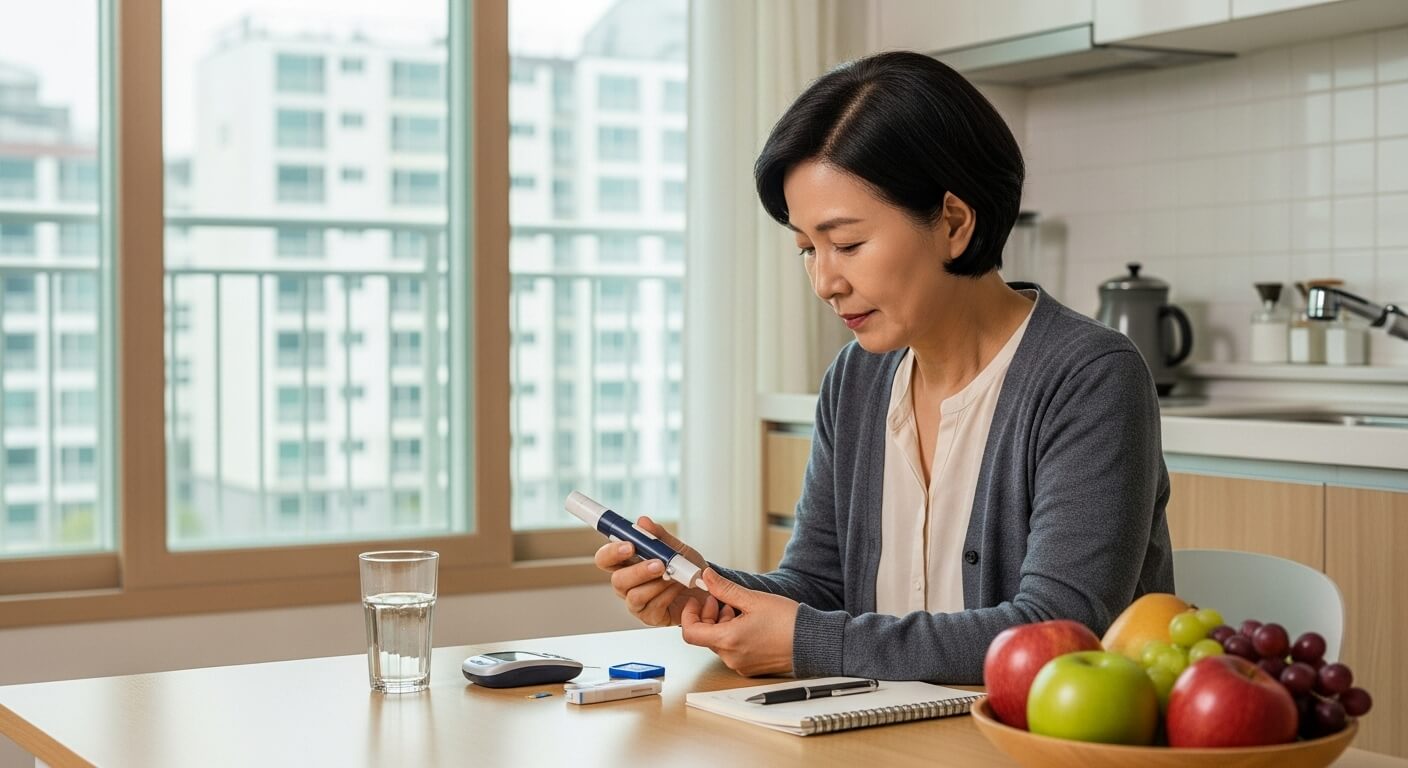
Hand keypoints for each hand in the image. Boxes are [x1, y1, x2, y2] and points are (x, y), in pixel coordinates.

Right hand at [593, 516, 707, 626]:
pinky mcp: (650, 617)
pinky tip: (678, 587)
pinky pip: (652, 607)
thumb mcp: (677, 548)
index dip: (611, 552)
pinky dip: (667, 594)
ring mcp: (637, 603)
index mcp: (627, 564)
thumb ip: (659, 536)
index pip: (606, 559)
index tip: (629, 545)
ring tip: (674, 576)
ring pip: (634, 596)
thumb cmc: (687, 569)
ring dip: (656, 584)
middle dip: (638, 571)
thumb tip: (642, 522)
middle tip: (659, 563)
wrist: (707, 589)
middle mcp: (628, 585)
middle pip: (617, 580)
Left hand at [681, 568, 797, 676]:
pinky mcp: (751, 667)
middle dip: (710, 615)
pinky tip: (750, 623)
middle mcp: (731, 657)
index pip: (690, 633)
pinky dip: (734, 635)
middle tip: (723, 599)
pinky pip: (733, 650)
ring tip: (740, 609)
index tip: (697, 601)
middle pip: (706, 636)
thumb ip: (725, 589)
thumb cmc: (788, 622)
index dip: (689, 615)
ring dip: (723, 624)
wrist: (812, 642)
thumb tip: (707, 577)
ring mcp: (741, 665)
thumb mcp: (753, 599)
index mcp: (729, 641)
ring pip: (720, 642)